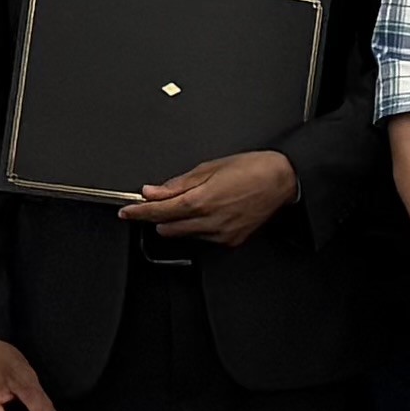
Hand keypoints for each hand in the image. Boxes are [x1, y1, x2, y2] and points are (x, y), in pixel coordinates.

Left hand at [129, 150, 300, 246]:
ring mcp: (220, 235)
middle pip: (166, 227)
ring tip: (201, 202)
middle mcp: (208, 222)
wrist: (283, 180)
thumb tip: (152, 191)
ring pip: (185, 234)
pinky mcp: (231, 242)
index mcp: (200, 200)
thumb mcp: (210, 167)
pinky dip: (201, 227)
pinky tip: (215, 212)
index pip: (158, 212)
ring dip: (182, 222)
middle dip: (162, 216)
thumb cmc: (252, 168)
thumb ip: (177, 184)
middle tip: (171, 200)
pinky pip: (204, 239)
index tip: (126, 212)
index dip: (138, 212)